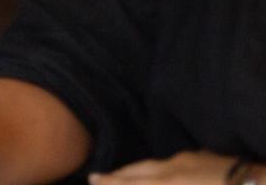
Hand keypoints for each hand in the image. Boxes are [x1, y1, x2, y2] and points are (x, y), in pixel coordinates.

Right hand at [92, 152, 242, 184]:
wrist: (264, 181)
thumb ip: (158, 182)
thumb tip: (146, 180)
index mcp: (170, 183)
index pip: (132, 182)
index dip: (110, 182)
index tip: (91, 180)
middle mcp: (175, 167)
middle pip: (139, 170)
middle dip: (117, 175)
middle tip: (96, 177)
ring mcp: (194, 159)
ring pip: (157, 163)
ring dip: (138, 170)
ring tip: (126, 174)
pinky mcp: (211, 157)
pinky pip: (177, 161)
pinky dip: (163, 167)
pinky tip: (166, 169)